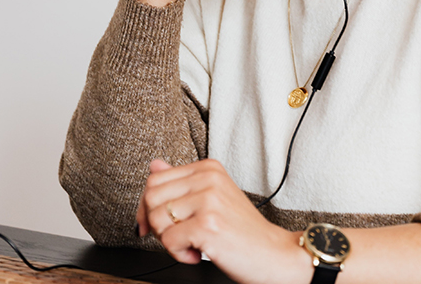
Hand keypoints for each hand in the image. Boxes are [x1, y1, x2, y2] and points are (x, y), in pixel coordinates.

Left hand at [136, 159, 309, 283]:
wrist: (273, 254)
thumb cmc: (241, 230)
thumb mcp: (211, 197)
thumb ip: (181, 181)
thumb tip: (154, 165)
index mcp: (208, 168)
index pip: (155, 179)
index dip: (148, 207)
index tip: (156, 225)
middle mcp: (208, 178)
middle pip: (151, 197)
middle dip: (157, 224)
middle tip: (179, 236)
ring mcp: (208, 200)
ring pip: (157, 220)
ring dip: (169, 241)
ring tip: (192, 243)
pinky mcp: (207, 224)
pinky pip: (169, 241)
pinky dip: (179, 254)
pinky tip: (198, 252)